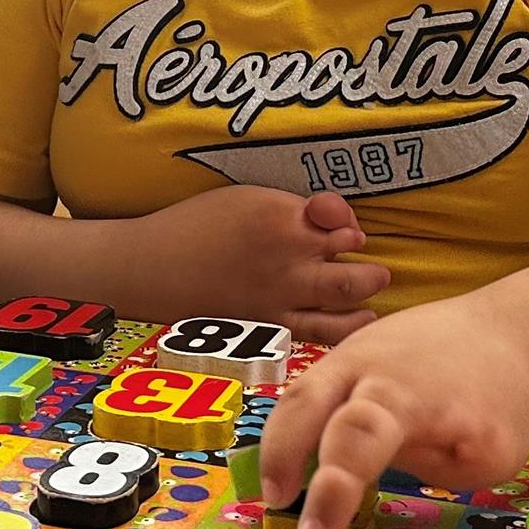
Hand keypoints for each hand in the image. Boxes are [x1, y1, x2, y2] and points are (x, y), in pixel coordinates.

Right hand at [129, 187, 388, 342]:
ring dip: (366, 295)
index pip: (339, 216)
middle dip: (371, 268)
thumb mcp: (244, 197)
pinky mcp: (270, 323)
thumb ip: (291, 208)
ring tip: (370, 293)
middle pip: (353, 261)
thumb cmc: (194, 226)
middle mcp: (288, 256)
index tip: (338, 227)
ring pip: (347, 297)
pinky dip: (346, 327)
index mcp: (280, 216)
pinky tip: (357, 322)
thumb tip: (331, 225)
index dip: (345, 222)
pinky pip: (321, 330)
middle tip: (376, 271)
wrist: (152, 267)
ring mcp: (281, 294)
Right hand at [258, 297, 528, 528]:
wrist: (513, 332)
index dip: (332, 489)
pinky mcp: (347, 352)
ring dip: (278, 443)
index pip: (358, 437)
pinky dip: (294, 425)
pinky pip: (311, 389)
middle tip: (274, 503)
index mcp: (411, 396)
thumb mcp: (482, 457)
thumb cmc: (501, 404)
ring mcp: (353, 351)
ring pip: (298, 393)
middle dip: (282, 454)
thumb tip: (367, 467)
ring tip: (276, 490)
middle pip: (307, 402)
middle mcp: (371, 364)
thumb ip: (421, 464)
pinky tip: (291, 461)